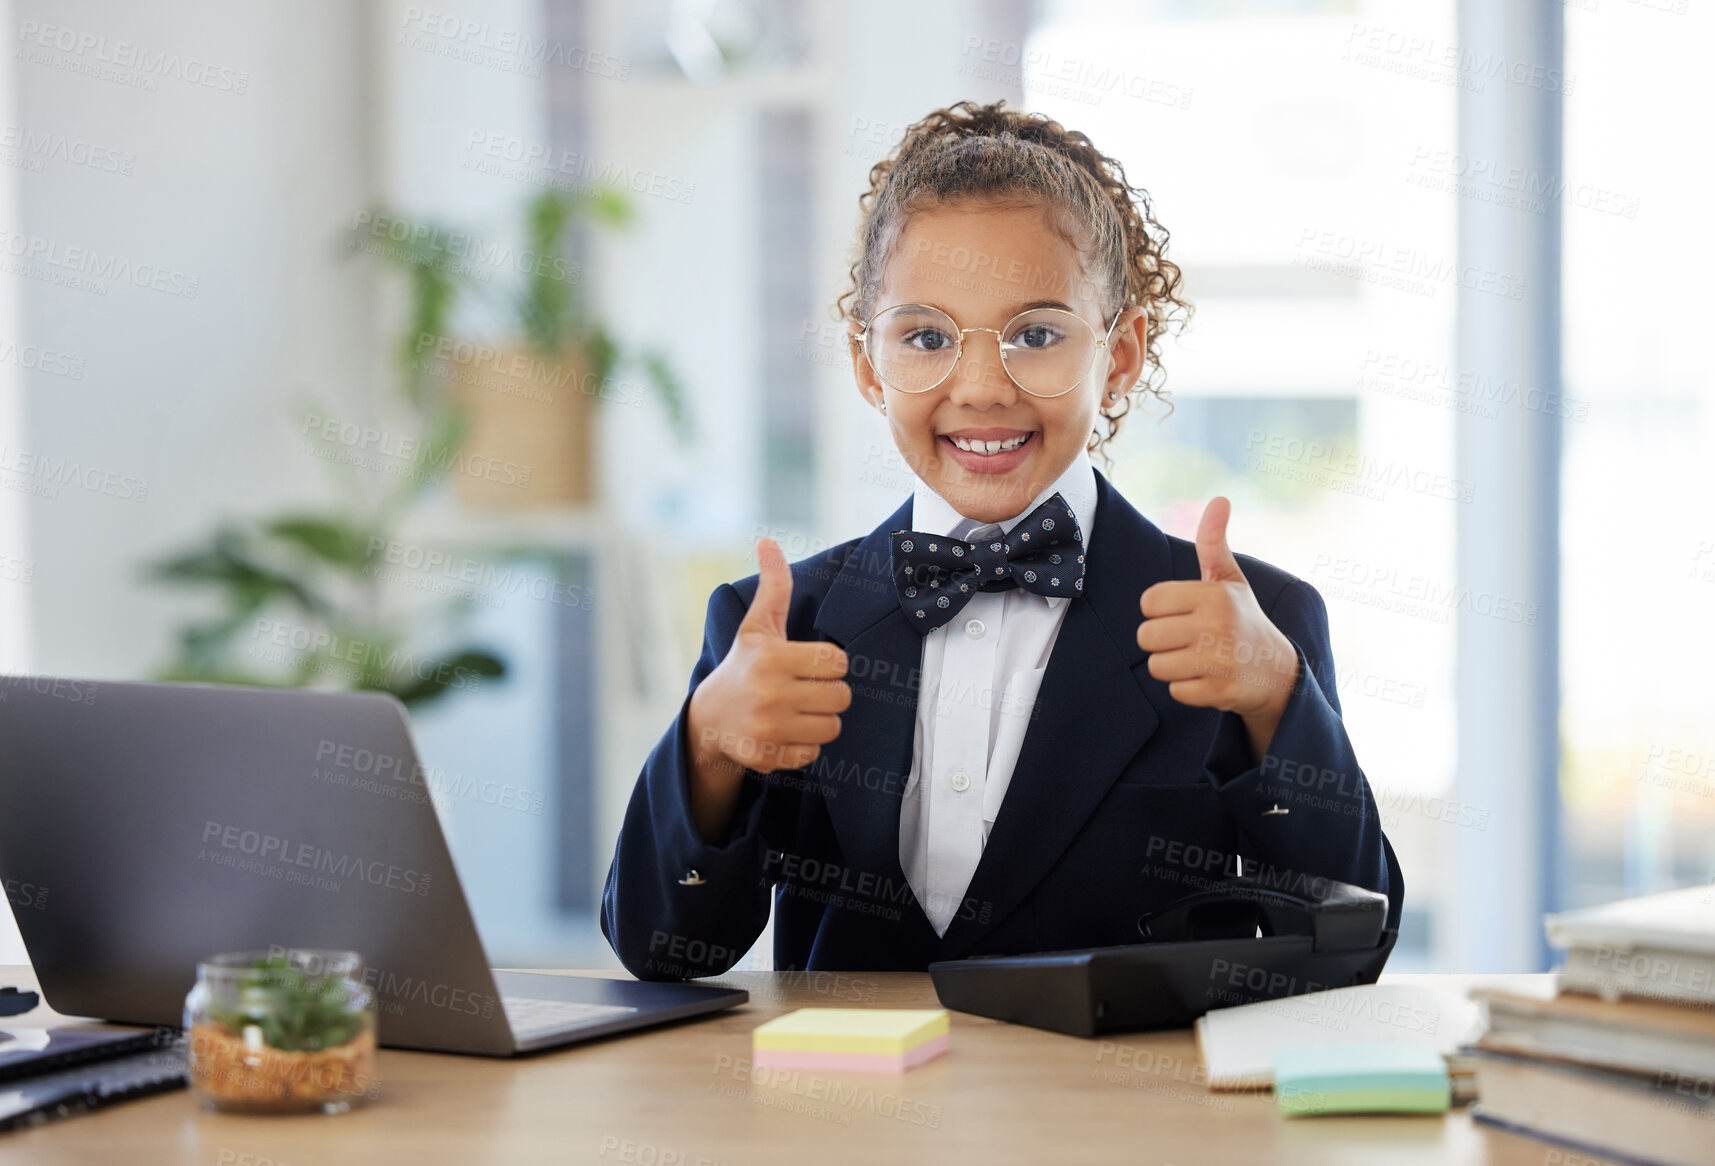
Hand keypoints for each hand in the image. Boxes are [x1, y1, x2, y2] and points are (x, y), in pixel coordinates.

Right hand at [685, 538, 850, 840]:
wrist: (708, 718)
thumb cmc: (744, 665)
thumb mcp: (758, 626)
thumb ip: (774, 587)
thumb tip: (769, 541)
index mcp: (773, 658)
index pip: (838, 662)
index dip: (827, 664)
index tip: (807, 665)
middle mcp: (770, 694)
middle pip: (841, 697)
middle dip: (827, 693)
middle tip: (803, 690)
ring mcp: (768, 729)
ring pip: (832, 727)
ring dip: (819, 720)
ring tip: (796, 711)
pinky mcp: (767, 757)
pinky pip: (813, 754)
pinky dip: (802, 746)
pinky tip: (783, 732)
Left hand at [1136, 498, 1298, 756]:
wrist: (1278, 671)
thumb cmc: (1243, 619)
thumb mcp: (1230, 580)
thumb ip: (1213, 542)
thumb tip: (1219, 498)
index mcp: (1213, 595)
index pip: (1149, 602)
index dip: (1159, 611)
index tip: (1181, 615)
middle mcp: (1217, 625)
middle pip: (1146, 637)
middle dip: (1161, 642)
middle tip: (1188, 640)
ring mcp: (1220, 660)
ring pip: (1157, 666)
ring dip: (1172, 667)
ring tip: (1198, 659)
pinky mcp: (1221, 691)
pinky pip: (1175, 691)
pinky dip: (1187, 688)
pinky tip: (1208, 678)